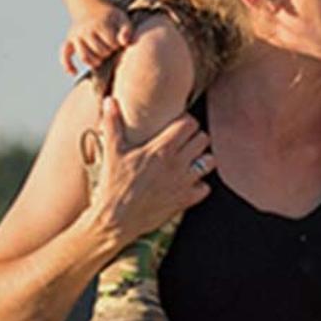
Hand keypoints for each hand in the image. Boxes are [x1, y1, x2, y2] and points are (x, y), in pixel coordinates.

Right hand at [61, 1, 134, 76]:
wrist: (92, 9)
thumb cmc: (110, 18)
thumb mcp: (122, 18)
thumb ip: (127, 30)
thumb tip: (123, 43)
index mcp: (99, 24)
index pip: (111, 43)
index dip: (117, 45)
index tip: (117, 42)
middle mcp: (85, 30)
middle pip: (99, 52)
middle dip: (107, 53)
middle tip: (109, 48)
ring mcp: (75, 36)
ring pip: (84, 57)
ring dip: (95, 62)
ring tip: (100, 58)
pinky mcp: (68, 41)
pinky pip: (64, 55)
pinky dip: (68, 65)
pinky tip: (75, 73)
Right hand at [90, 99, 211, 240]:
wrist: (116, 219)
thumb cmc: (113, 184)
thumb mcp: (112, 151)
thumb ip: (113, 123)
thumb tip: (110, 100)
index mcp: (161, 149)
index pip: (189, 124)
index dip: (185, 121)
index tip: (176, 125)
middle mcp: (177, 164)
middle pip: (203, 139)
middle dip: (195, 138)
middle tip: (182, 142)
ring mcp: (183, 183)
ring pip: (209, 162)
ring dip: (201, 159)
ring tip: (188, 160)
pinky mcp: (185, 201)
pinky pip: (206, 187)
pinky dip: (199, 184)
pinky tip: (186, 183)